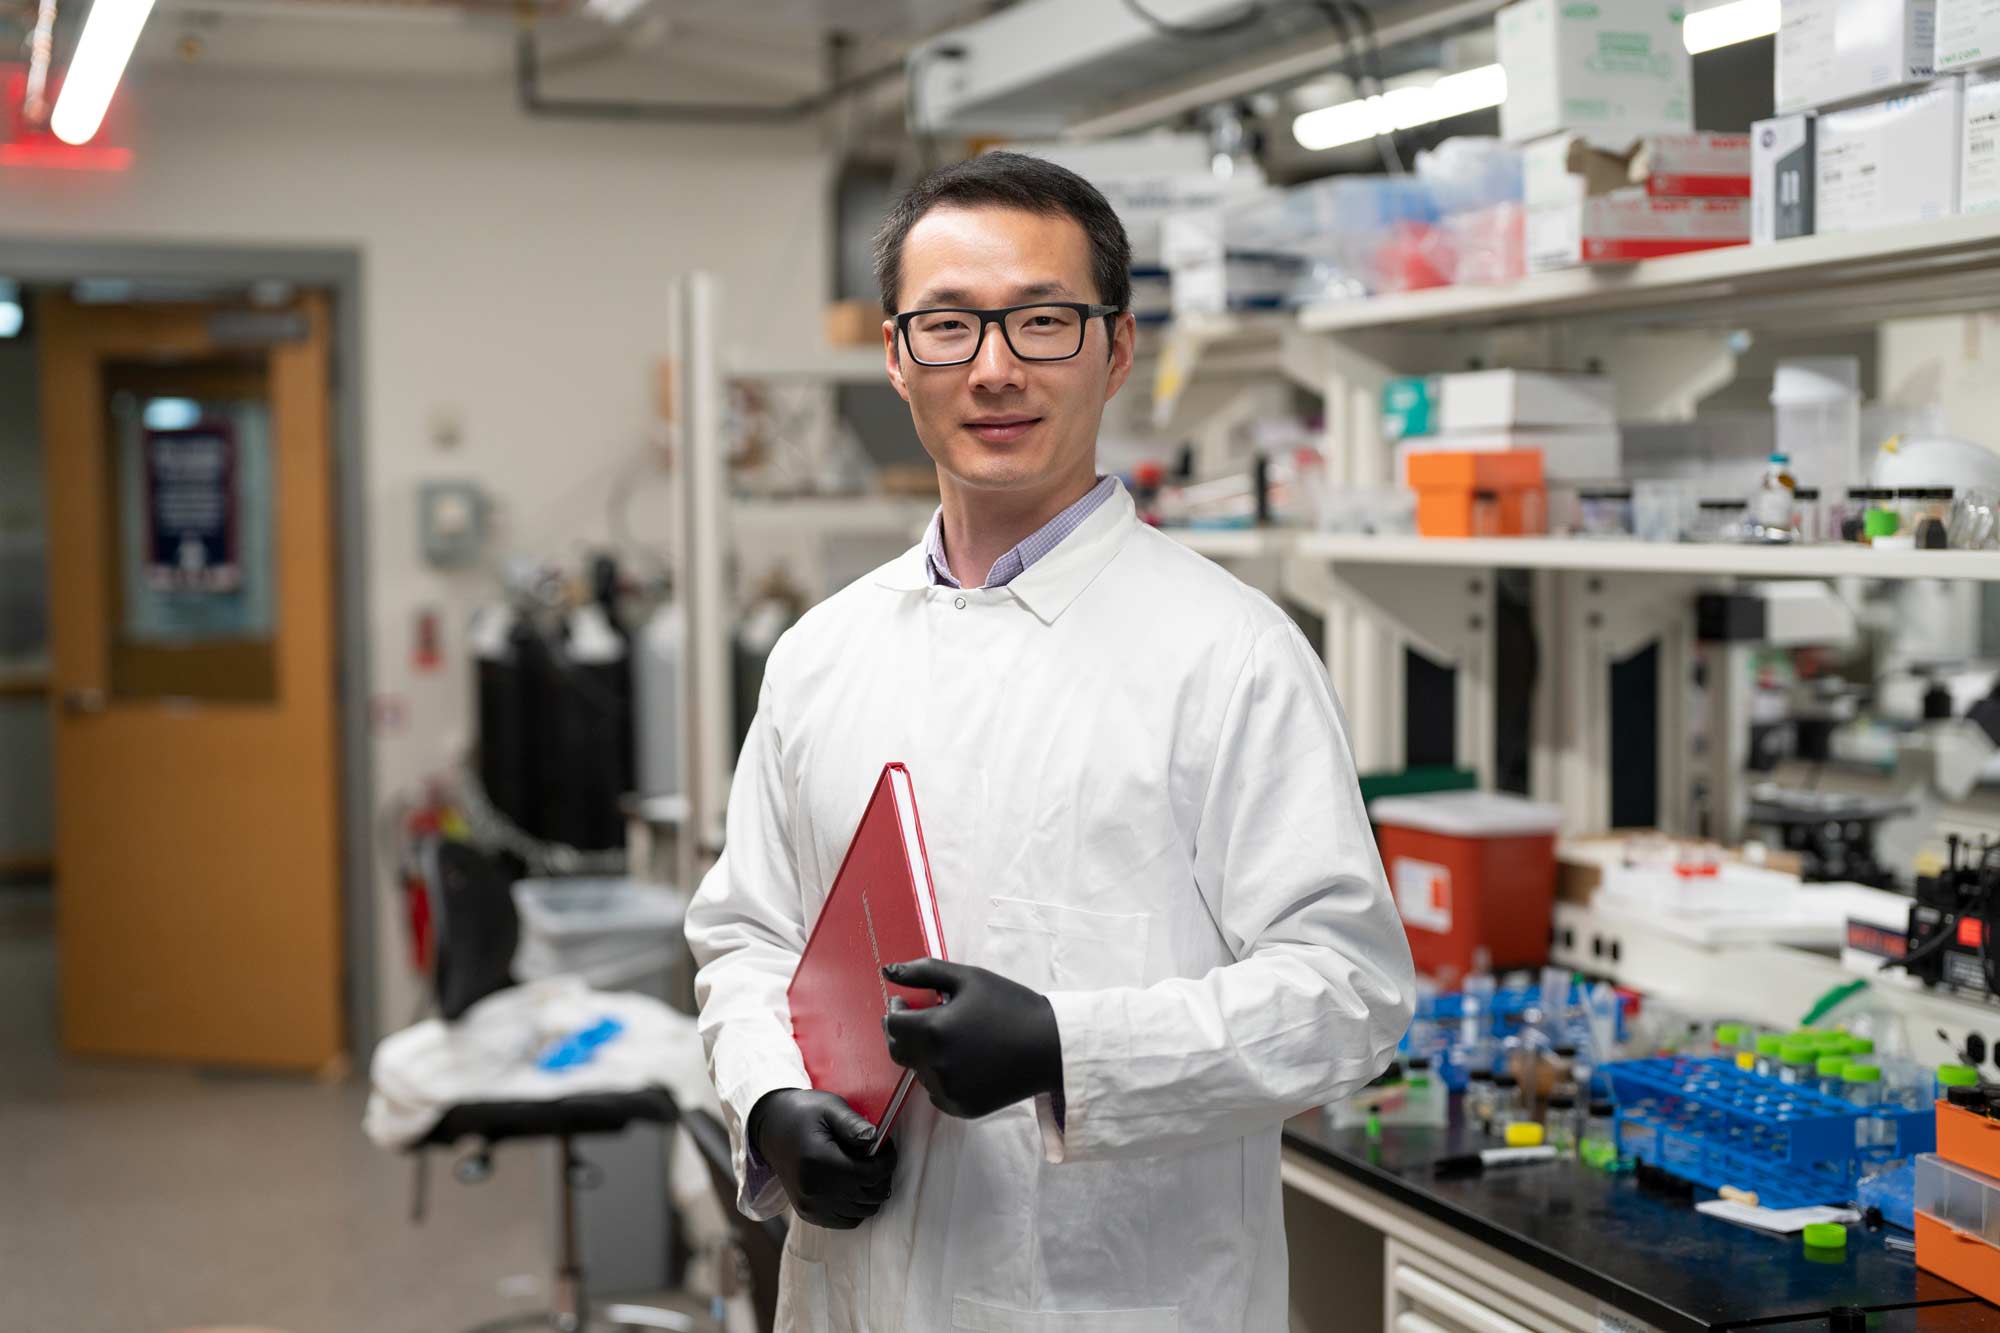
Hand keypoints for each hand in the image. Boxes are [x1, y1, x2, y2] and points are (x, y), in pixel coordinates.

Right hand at [747, 1089, 896, 1228]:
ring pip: (862, 1212)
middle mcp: (813, 1190)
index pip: (871, 1174)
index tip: (887, 1147)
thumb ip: (853, 1123)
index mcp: (819, 1161)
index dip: (888, 1161)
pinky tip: (853, 1186)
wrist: (770, 1128)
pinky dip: (857, 1207)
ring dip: (872, 1193)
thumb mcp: (829, 1107)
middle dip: (883, 1176)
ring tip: (867, 1170)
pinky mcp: (808, 1213)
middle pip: (870, 1195)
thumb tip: (875, 1138)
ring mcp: (810, 1205)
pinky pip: (847, 1222)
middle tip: (879, 1157)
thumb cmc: (803, 1113)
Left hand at [881, 958, 1063, 1119]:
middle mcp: (934, 1064)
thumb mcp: (969, 978)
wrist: (1049, 1046)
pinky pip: (935, 1092)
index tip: (906, 1001)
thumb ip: (924, 972)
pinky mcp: (960, 1108)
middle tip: (923, 1019)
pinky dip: (940, 1076)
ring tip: (953, 1038)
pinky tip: (964, 1060)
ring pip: (917, 1071)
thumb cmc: (1010, 1005)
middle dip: (904, 1032)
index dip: (895, 1010)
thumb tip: (887, 971)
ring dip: (924, 1054)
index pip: (892, 1024)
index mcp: (933, 1030)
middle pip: (898, 1050)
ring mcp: (947, 1090)